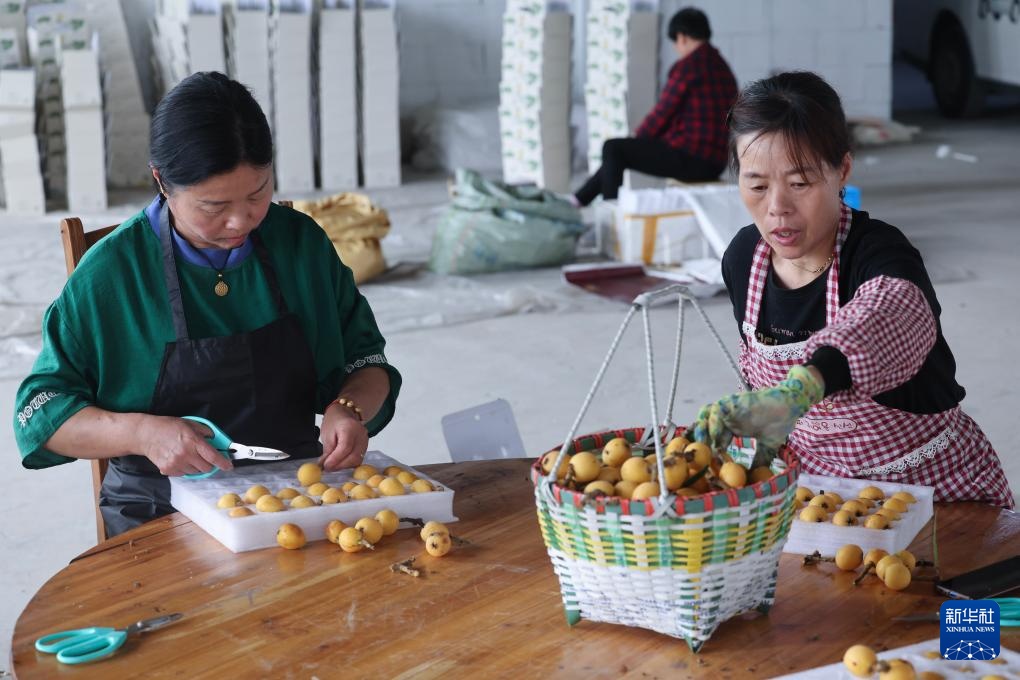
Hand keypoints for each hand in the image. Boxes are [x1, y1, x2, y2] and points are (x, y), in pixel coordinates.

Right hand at [135, 416, 231, 476]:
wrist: (146, 434)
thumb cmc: (168, 427)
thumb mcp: (190, 424)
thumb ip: (205, 432)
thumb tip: (216, 440)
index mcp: (193, 441)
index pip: (213, 457)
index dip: (223, 463)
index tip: (229, 466)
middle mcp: (185, 454)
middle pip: (206, 468)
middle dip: (209, 464)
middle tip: (205, 457)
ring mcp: (176, 464)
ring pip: (195, 472)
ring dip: (196, 466)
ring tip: (188, 456)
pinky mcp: (167, 470)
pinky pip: (183, 474)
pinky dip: (184, 469)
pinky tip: (179, 459)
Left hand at [319, 403, 368, 470]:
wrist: (344, 414)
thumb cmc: (334, 422)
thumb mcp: (327, 434)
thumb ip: (327, 451)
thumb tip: (325, 466)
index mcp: (350, 427)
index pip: (345, 448)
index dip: (335, 459)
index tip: (326, 466)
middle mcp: (361, 435)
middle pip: (354, 456)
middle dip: (340, 465)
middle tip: (328, 468)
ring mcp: (365, 441)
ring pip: (357, 460)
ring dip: (344, 466)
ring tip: (333, 465)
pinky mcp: (366, 447)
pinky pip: (358, 459)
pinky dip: (349, 464)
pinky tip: (340, 462)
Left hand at [691, 365, 823, 465]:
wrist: (791, 406)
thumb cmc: (779, 424)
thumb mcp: (767, 448)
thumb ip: (759, 461)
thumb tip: (755, 480)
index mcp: (732, 429)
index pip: (712, 441)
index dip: (708, 454)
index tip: (708, 469)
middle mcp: (726, 420)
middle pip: (703, 429)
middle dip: (699, 443)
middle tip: (698, 460)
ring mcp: (728, 410)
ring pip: (705, 418)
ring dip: (702, 432)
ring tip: (702, 449)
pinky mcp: (731, 402)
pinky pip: (716, 411)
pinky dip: (712, 423)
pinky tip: (714, 437)